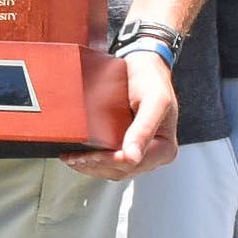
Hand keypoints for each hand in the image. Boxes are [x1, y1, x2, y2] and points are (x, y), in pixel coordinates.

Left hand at [66, 50, 179, 180]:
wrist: (144, 67)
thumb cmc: (152, 80)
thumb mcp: (154, 101)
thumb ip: (144, 129)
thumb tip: (132, 156)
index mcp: (165, 148)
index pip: (134, 163)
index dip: (110, 162)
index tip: (92, 156)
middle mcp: (153, 155)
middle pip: (122, 170)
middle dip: (96, 166)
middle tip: (75, 158)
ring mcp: (138, 153)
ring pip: (113, 171)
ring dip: (91, 167)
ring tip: (72, 159)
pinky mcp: (125, 148)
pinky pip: (108, 162)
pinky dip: (92, 162)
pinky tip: (78, 156)